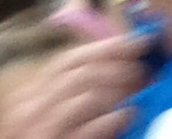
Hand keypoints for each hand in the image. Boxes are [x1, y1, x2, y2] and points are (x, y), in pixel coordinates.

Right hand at [0, 35, 149, 138]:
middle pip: (78, 75)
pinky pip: (85, 130)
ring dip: (117, 91)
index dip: (106, 48)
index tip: (138, 42)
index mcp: (30, 96)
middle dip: (117, 68)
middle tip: (143, 72)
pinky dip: (111, 119)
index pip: (68, 61)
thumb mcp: (64, 111)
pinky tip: (127, 115)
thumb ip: (84, 88)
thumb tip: (129, 61)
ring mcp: (37, 131)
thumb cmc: (58, 136)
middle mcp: (28, 111)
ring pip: (84, 98)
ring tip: (138, 93)